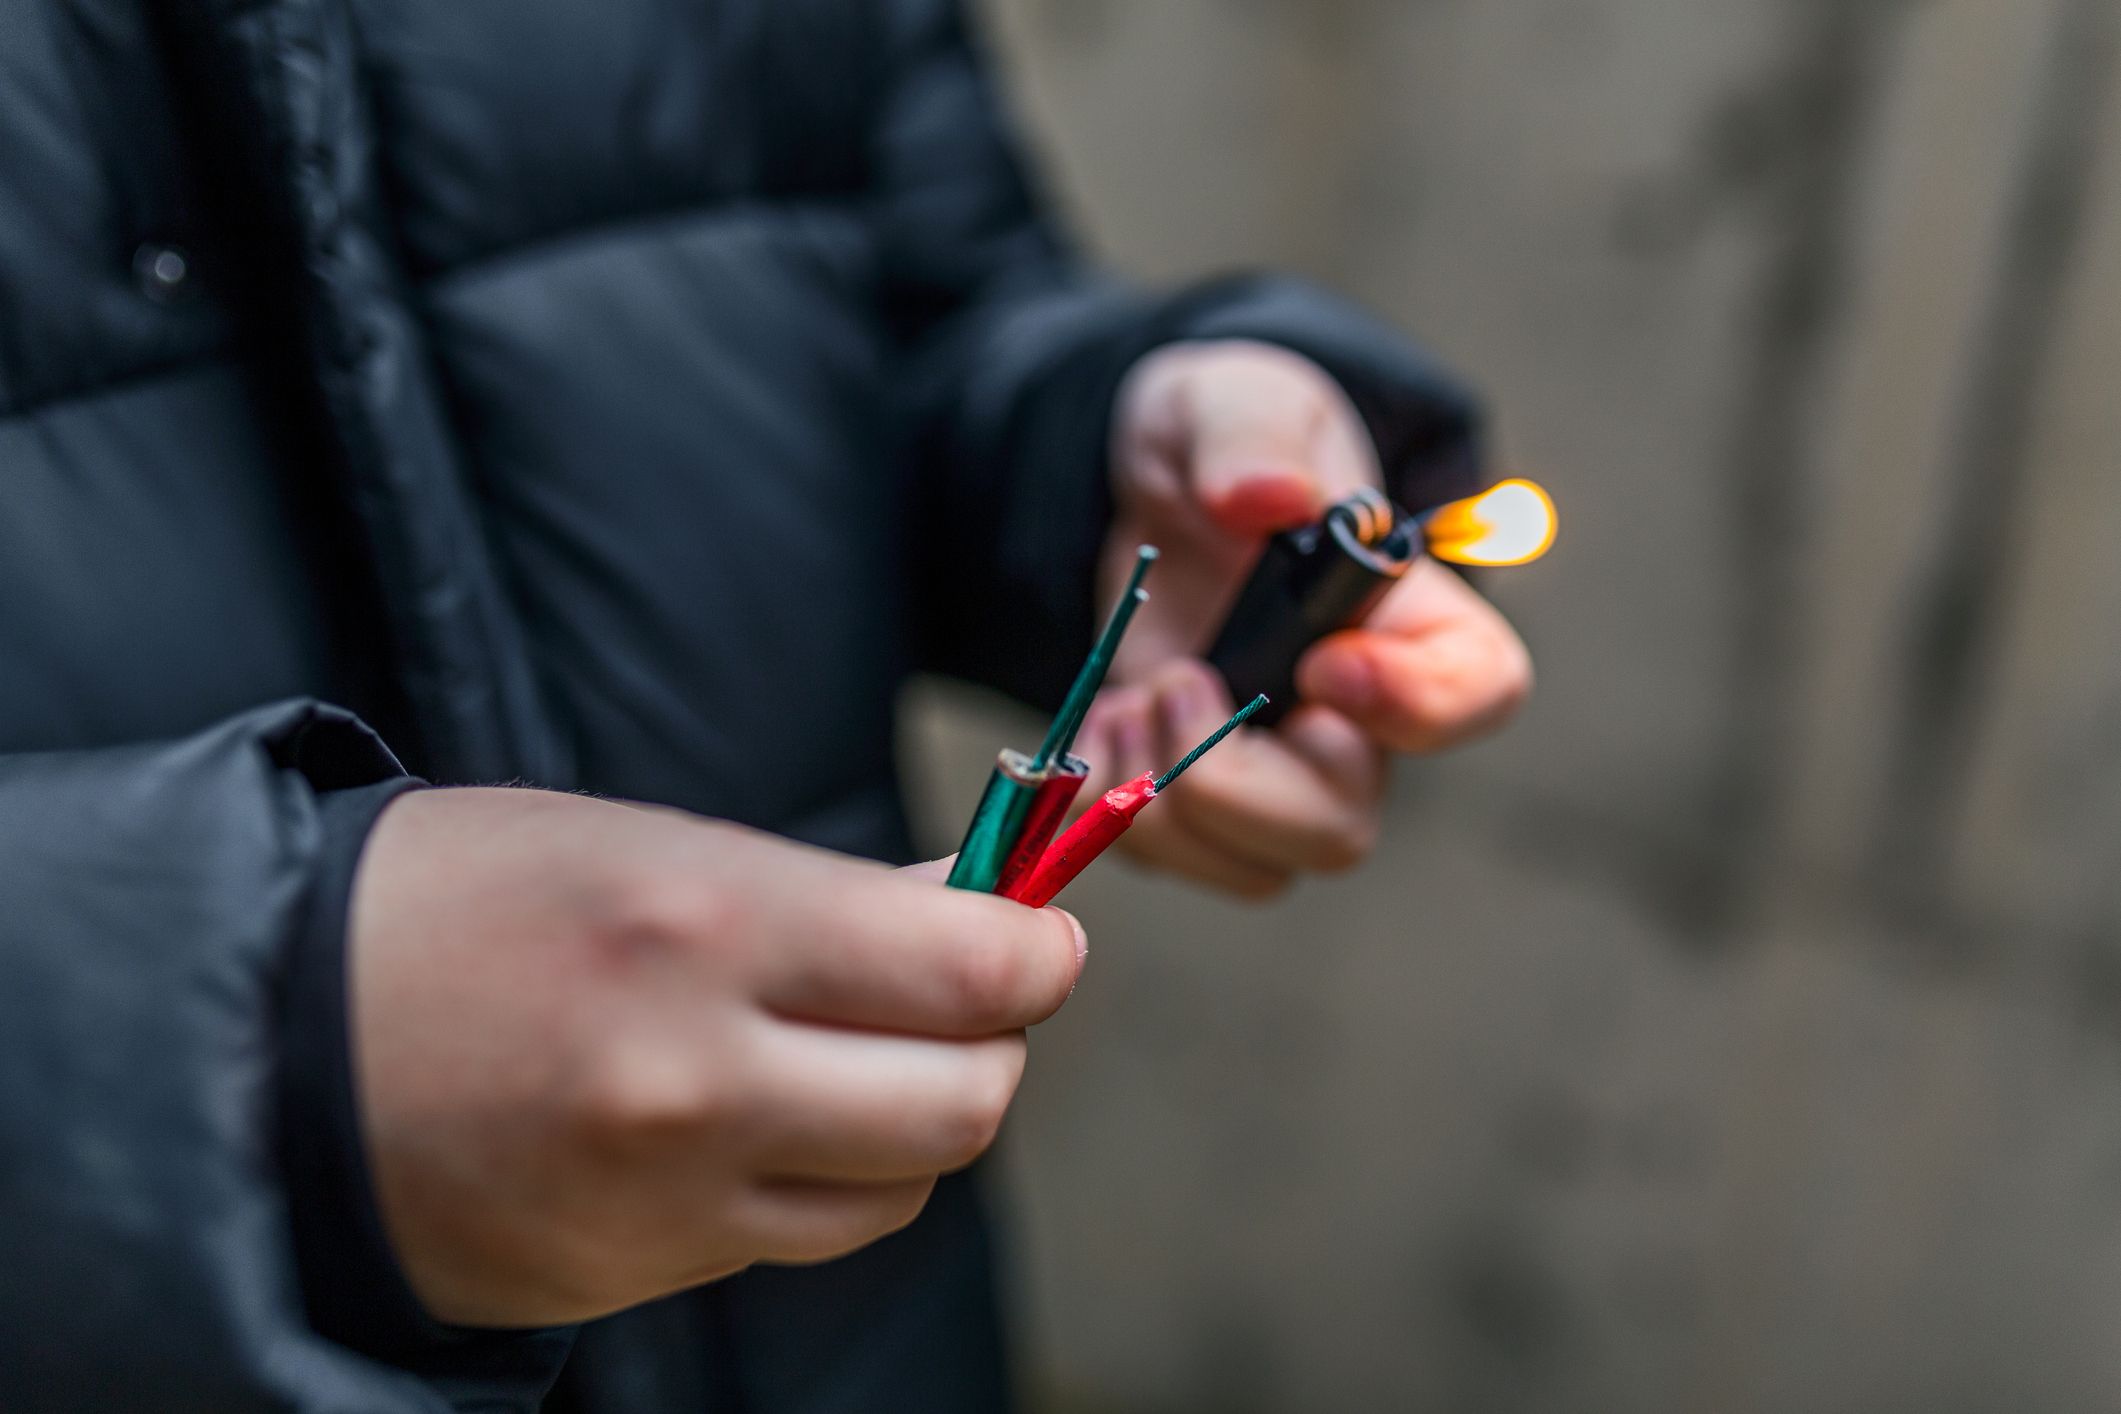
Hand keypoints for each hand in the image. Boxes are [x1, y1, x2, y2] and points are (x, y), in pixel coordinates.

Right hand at [349, 788, 1083, 1325]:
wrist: (261, 1044)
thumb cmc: (459, 903)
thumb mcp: (642, 843)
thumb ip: (823, 894)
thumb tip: (977, 911)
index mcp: (705, 924)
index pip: (973, 970)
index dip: (1035, 952)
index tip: (1034, 934)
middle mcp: (700, 1076)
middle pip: (967, 1101)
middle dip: (995, 1043)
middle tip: (968, 995)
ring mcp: (667, 1196)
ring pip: (901, 1188)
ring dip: (918, 1122)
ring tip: (861, 1056)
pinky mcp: (636, 1272)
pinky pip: (802, 1235)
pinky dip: (828, 1183)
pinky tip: (770, 1120)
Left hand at [1083, 339, 1532, 897]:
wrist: (1143, 488)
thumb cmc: (1223, 438)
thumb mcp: (1233, 400)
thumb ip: (1251, 435)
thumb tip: (1264, 496)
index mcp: (1411, 618)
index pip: (1478, 694)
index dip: (1415, 705)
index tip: (1325, 666)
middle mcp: (1358, 719)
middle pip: (1342, 823)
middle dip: (1238, 785)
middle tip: (1179, 682)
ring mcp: (1277, 771)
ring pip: (1258, 865)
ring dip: (1165, 803)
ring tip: (1131, 701)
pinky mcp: (1196, 796)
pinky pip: (1172, 857)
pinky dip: (1112, 808)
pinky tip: (1100, 725)